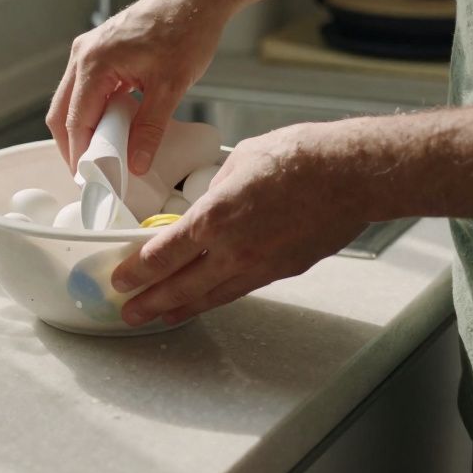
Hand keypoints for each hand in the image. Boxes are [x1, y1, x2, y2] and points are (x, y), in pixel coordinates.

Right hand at [46, 0, 226, 173]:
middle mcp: (84, 54)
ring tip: (102, 155)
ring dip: (82, 128)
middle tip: (89, 173)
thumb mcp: (170, 88)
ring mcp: (90, 50)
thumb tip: (135, 163)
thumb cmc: (186, 29)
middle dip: (72, 145)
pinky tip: (112, 127)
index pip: (74, 120)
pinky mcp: (101, 50)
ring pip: (71, 100)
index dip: (79, 154)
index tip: (88, 179)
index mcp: (94, 62)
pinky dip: (92, 110)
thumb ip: (149, 129)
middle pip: (62, 111)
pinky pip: (85, 87)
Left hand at [110, 123, 369, 325]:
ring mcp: (259, 265)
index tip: (120, 279)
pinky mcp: (282, 270)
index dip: (137, 271)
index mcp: (215, 216)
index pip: (163, 254)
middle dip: (149, 302)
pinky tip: (206, 301)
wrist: (352, 174)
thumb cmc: (301, 157)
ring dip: (180, 308)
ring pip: (210, 296)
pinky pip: (239, 290)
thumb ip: (217, 186)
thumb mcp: (240, 159)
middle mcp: (233, 249)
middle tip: (128, 312)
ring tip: (159, 316)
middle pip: (180, 286)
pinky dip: (216, 299)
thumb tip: (209, 197)